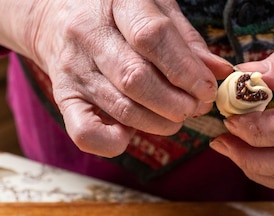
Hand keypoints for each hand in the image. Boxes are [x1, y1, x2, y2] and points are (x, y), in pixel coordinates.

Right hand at [0, 0, 231, 156]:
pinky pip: (84, 131)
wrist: (53, 17)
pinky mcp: (63, 97)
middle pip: (136, 77)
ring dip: (156, 123)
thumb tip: (220, 71)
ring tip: (175, 119)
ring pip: (120, 107)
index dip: (184, 70)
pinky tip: (129, 136)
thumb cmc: (116, 13)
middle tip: (194, 108)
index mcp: (117, 0)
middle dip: (174, 102)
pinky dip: (111, 143)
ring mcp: (73, 68)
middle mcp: (89, 32)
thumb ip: (186, 40)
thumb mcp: (154, 8)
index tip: (206, 89)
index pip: (152, 36)